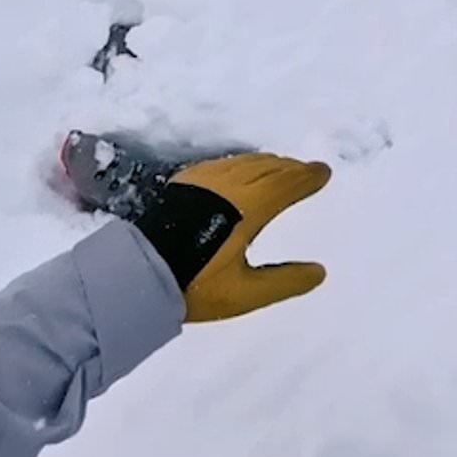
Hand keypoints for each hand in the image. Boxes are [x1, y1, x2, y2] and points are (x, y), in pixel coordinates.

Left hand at [135, 153, 331, 321]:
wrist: (132, 274)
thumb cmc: (193, 284)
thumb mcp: (244, 293)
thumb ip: (285, 281)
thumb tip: (320, 272)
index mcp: (248, 207)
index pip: (286, 184)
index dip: (307, 178)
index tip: (324, 172)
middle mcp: (228, 186)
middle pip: (267, 167)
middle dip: (291, 168)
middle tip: (306, 170)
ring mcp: (202, 181)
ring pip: (243, 162)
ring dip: (267, 164)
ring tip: (279, 169)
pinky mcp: (182, 183)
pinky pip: (222, 164)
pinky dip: (242, 164)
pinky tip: (238, 172)